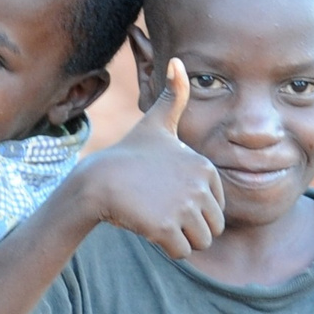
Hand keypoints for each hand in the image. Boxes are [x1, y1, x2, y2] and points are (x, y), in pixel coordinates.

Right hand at [76, 61, 223, 258]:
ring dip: (181, 239)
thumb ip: (173, 96)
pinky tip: (150, 229)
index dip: (193, 208)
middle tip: (162, 211)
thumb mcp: (155, 123)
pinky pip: (182, 252)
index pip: (217, 207)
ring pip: (200, 242)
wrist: (97, 181)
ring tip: (158, 219)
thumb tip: (179, 61)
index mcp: (205, 166)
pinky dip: (168, 248)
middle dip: (190, 228)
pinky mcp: (167, 227)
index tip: (168, 194)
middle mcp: (200, 184)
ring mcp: (184, 205)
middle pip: (212, 227)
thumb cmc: (128, 154)